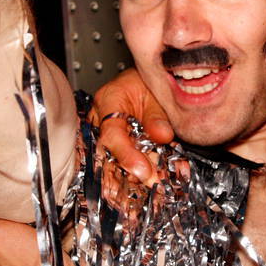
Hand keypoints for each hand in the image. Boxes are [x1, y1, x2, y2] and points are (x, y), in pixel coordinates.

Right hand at [89, 69, 173, 186]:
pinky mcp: (121, 146)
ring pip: (117, 164)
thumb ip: (157, 115)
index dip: (126, 155)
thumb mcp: (155, 91)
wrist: (148, 77)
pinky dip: (143, 175)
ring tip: (156, 188)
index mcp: (108, 101)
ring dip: (137, 180)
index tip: (143, 170)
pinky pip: (127, 164)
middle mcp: (103, 121)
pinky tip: (156, 183)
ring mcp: (111, 135)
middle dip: (131, 175)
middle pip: (109, 155)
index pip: (111, 134)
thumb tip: (162, 136)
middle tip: (152, 186)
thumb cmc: (146, 79)